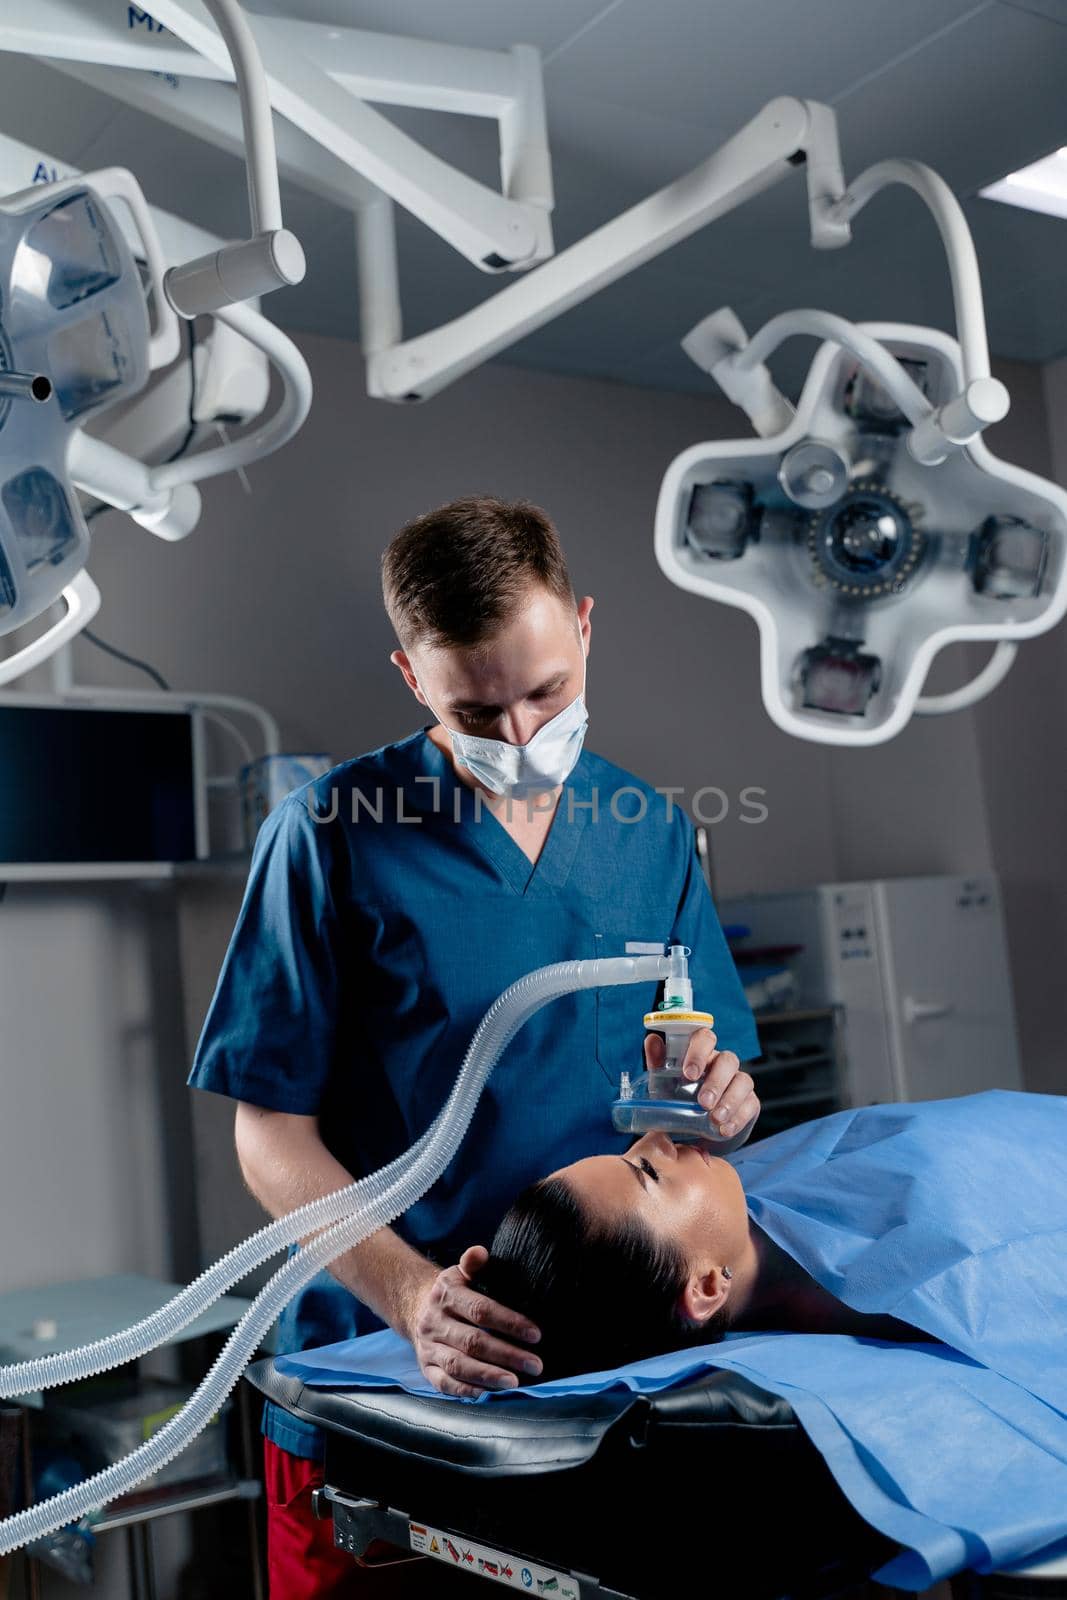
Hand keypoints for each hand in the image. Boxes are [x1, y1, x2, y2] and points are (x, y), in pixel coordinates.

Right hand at [408, 1245, 542, 1398]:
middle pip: (473, 1342)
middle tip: (536, 1364)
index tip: (536, 1334)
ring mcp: (428, 1347)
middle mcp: (435, 1322)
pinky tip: (487, 1393)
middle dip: (507, 1354)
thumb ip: (473, 1263)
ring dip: (488, 1375)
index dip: (509, 1322)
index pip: (481, 1310)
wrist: (415, 1308)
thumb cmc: (452, 1292)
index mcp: (447, 1295)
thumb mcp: (460, 1272)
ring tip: (515, 1382)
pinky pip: (444, 1383)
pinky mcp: (426, 1368)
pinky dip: (465, 1390)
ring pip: (458, 1365)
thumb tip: (480, 1252)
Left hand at [644, 1028, 759, 1138]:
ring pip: (744, 1080)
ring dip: (730, 1100)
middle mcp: (722, 1064)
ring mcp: (738, 1082)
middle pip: (728, 1060)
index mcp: (701, 1054)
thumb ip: (658, 1063)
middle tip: (703, 1103)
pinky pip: (751, 1104)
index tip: (689, 1074)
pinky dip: (739, 1118)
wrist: (692, 1133)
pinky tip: (725, 1129)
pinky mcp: (750, 1102)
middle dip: (716, 1082)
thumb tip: (652, 1039)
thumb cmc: (678, 1100)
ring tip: (715, 1119)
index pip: (705, 1038)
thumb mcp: (663, 1085)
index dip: (699, 1052)